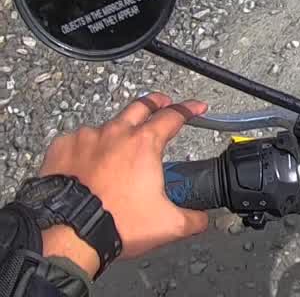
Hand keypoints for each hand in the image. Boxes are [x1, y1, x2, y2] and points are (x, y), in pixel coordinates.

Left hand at [38, 94, 210, 274]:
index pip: (174, 115)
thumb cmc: (113, 223)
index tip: (195, 107)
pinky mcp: (62, 149)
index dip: (189, 108)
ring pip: (107, 125)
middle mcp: (115, 134)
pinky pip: (78, 140)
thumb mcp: (168, 224)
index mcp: (144, 144)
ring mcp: (86, 138)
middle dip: (155, 102)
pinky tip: (89, 163)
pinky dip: (87, 148)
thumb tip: (201, 218)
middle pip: (140, 106)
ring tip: (120, 146)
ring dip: (118, 132)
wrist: (67, 233)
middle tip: (163, 103)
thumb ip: (193, 218)